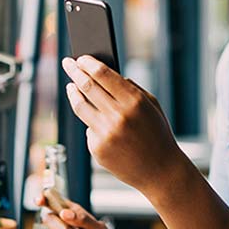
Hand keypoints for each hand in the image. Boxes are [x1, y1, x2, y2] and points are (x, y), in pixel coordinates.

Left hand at [61, 55, 188, 192]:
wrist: (161, 171)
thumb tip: (106, 75)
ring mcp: (105, 134)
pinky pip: (89, 129)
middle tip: (68, 63)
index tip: (80, 57)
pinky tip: (97, 122)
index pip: (103, 75)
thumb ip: (131, 89)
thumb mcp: (152, 106)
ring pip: (80, 106)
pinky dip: (92, 122)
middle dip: (74, 72)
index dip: (88, 63)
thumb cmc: (158, 135)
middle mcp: (117, 116)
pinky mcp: (97, 149)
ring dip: (73, 92)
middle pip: (87, 86)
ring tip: (70, 86)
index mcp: (134, 102)